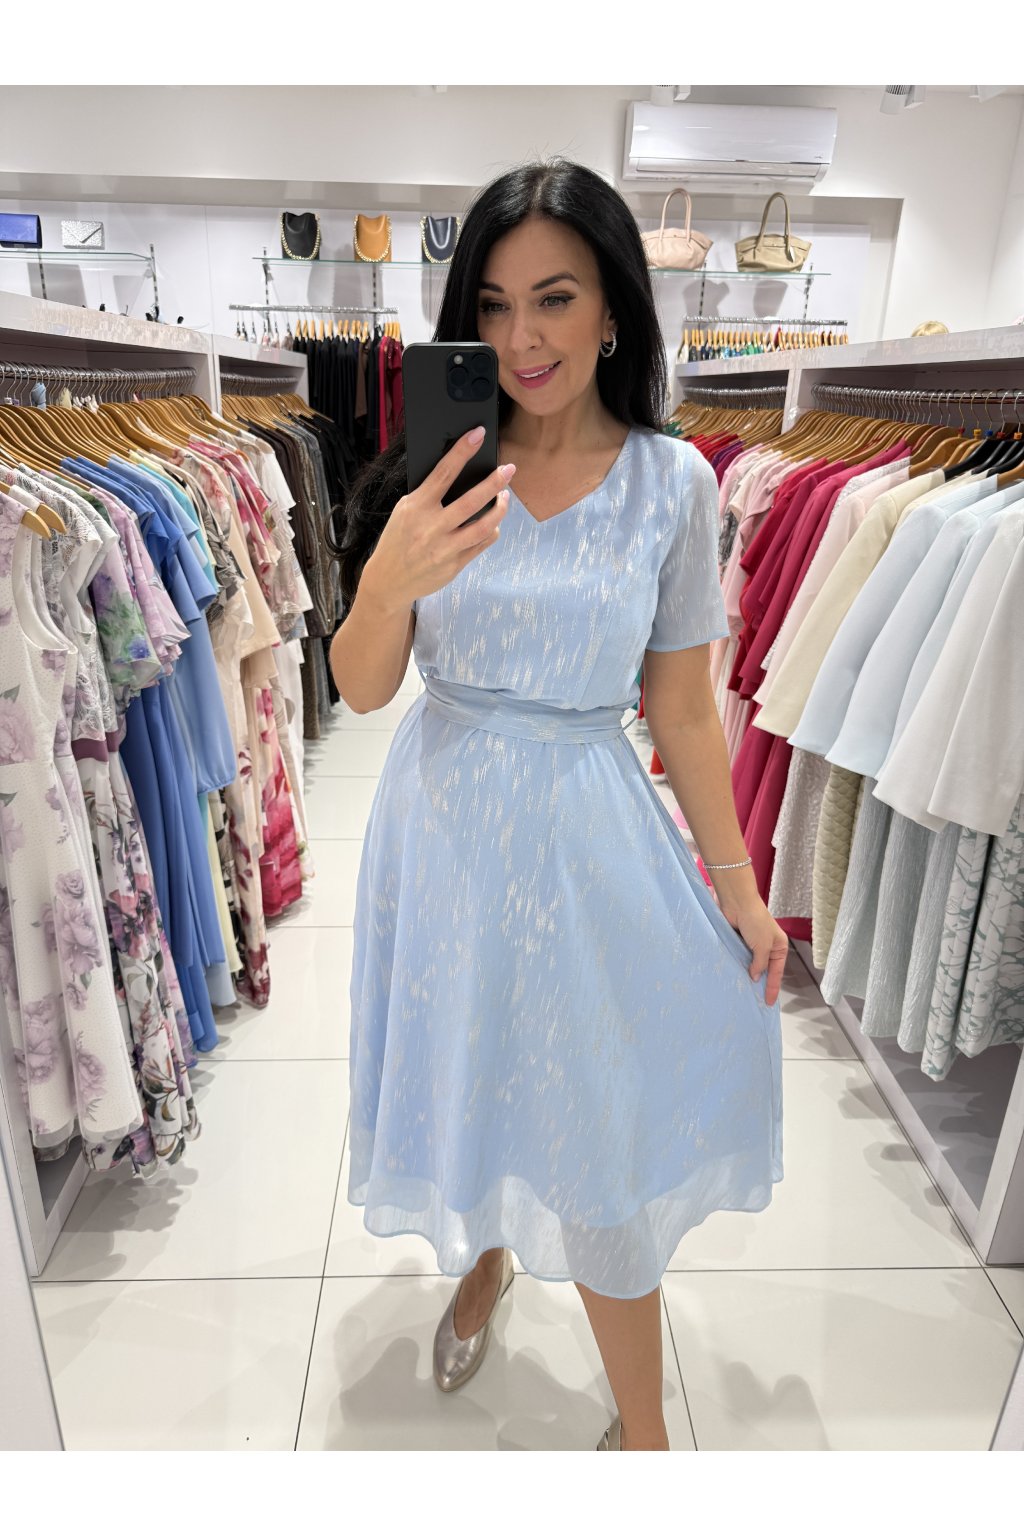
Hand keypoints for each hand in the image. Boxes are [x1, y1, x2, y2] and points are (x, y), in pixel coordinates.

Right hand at [361, 427, 514, 612]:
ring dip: (500, 509)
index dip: (462, 451)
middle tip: (509, 469)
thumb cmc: (397, 540)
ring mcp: (445, 548)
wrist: (388, 580)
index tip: (478, 434)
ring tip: (505, 497)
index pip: (443, 473)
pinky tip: (493, 523)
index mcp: (416, 507)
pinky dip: (491, 530)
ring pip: (483, 526)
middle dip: (494, 483)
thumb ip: (428, 496)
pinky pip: (482, 544)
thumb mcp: (404, 511)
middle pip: (471, 501)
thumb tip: (456, 474)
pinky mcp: (454, 565)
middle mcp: (431, 527)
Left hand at [722, 898, 788, 1007]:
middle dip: (760, 983)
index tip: (769, 1002)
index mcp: (779, 946)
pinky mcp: (738, 941)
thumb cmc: (755, 921)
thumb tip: (755, 977)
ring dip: (746, 975)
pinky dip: (737, 966)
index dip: (772, 988)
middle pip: (764, 970)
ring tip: (743, 993)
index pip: (776, 972)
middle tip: (756, 1002)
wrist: (737, 903)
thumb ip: (760, 964)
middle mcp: (767, 946)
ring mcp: (752, 944)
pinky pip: (739, 957)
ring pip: (750, 964)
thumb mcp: (763, 946)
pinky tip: (733, 976)